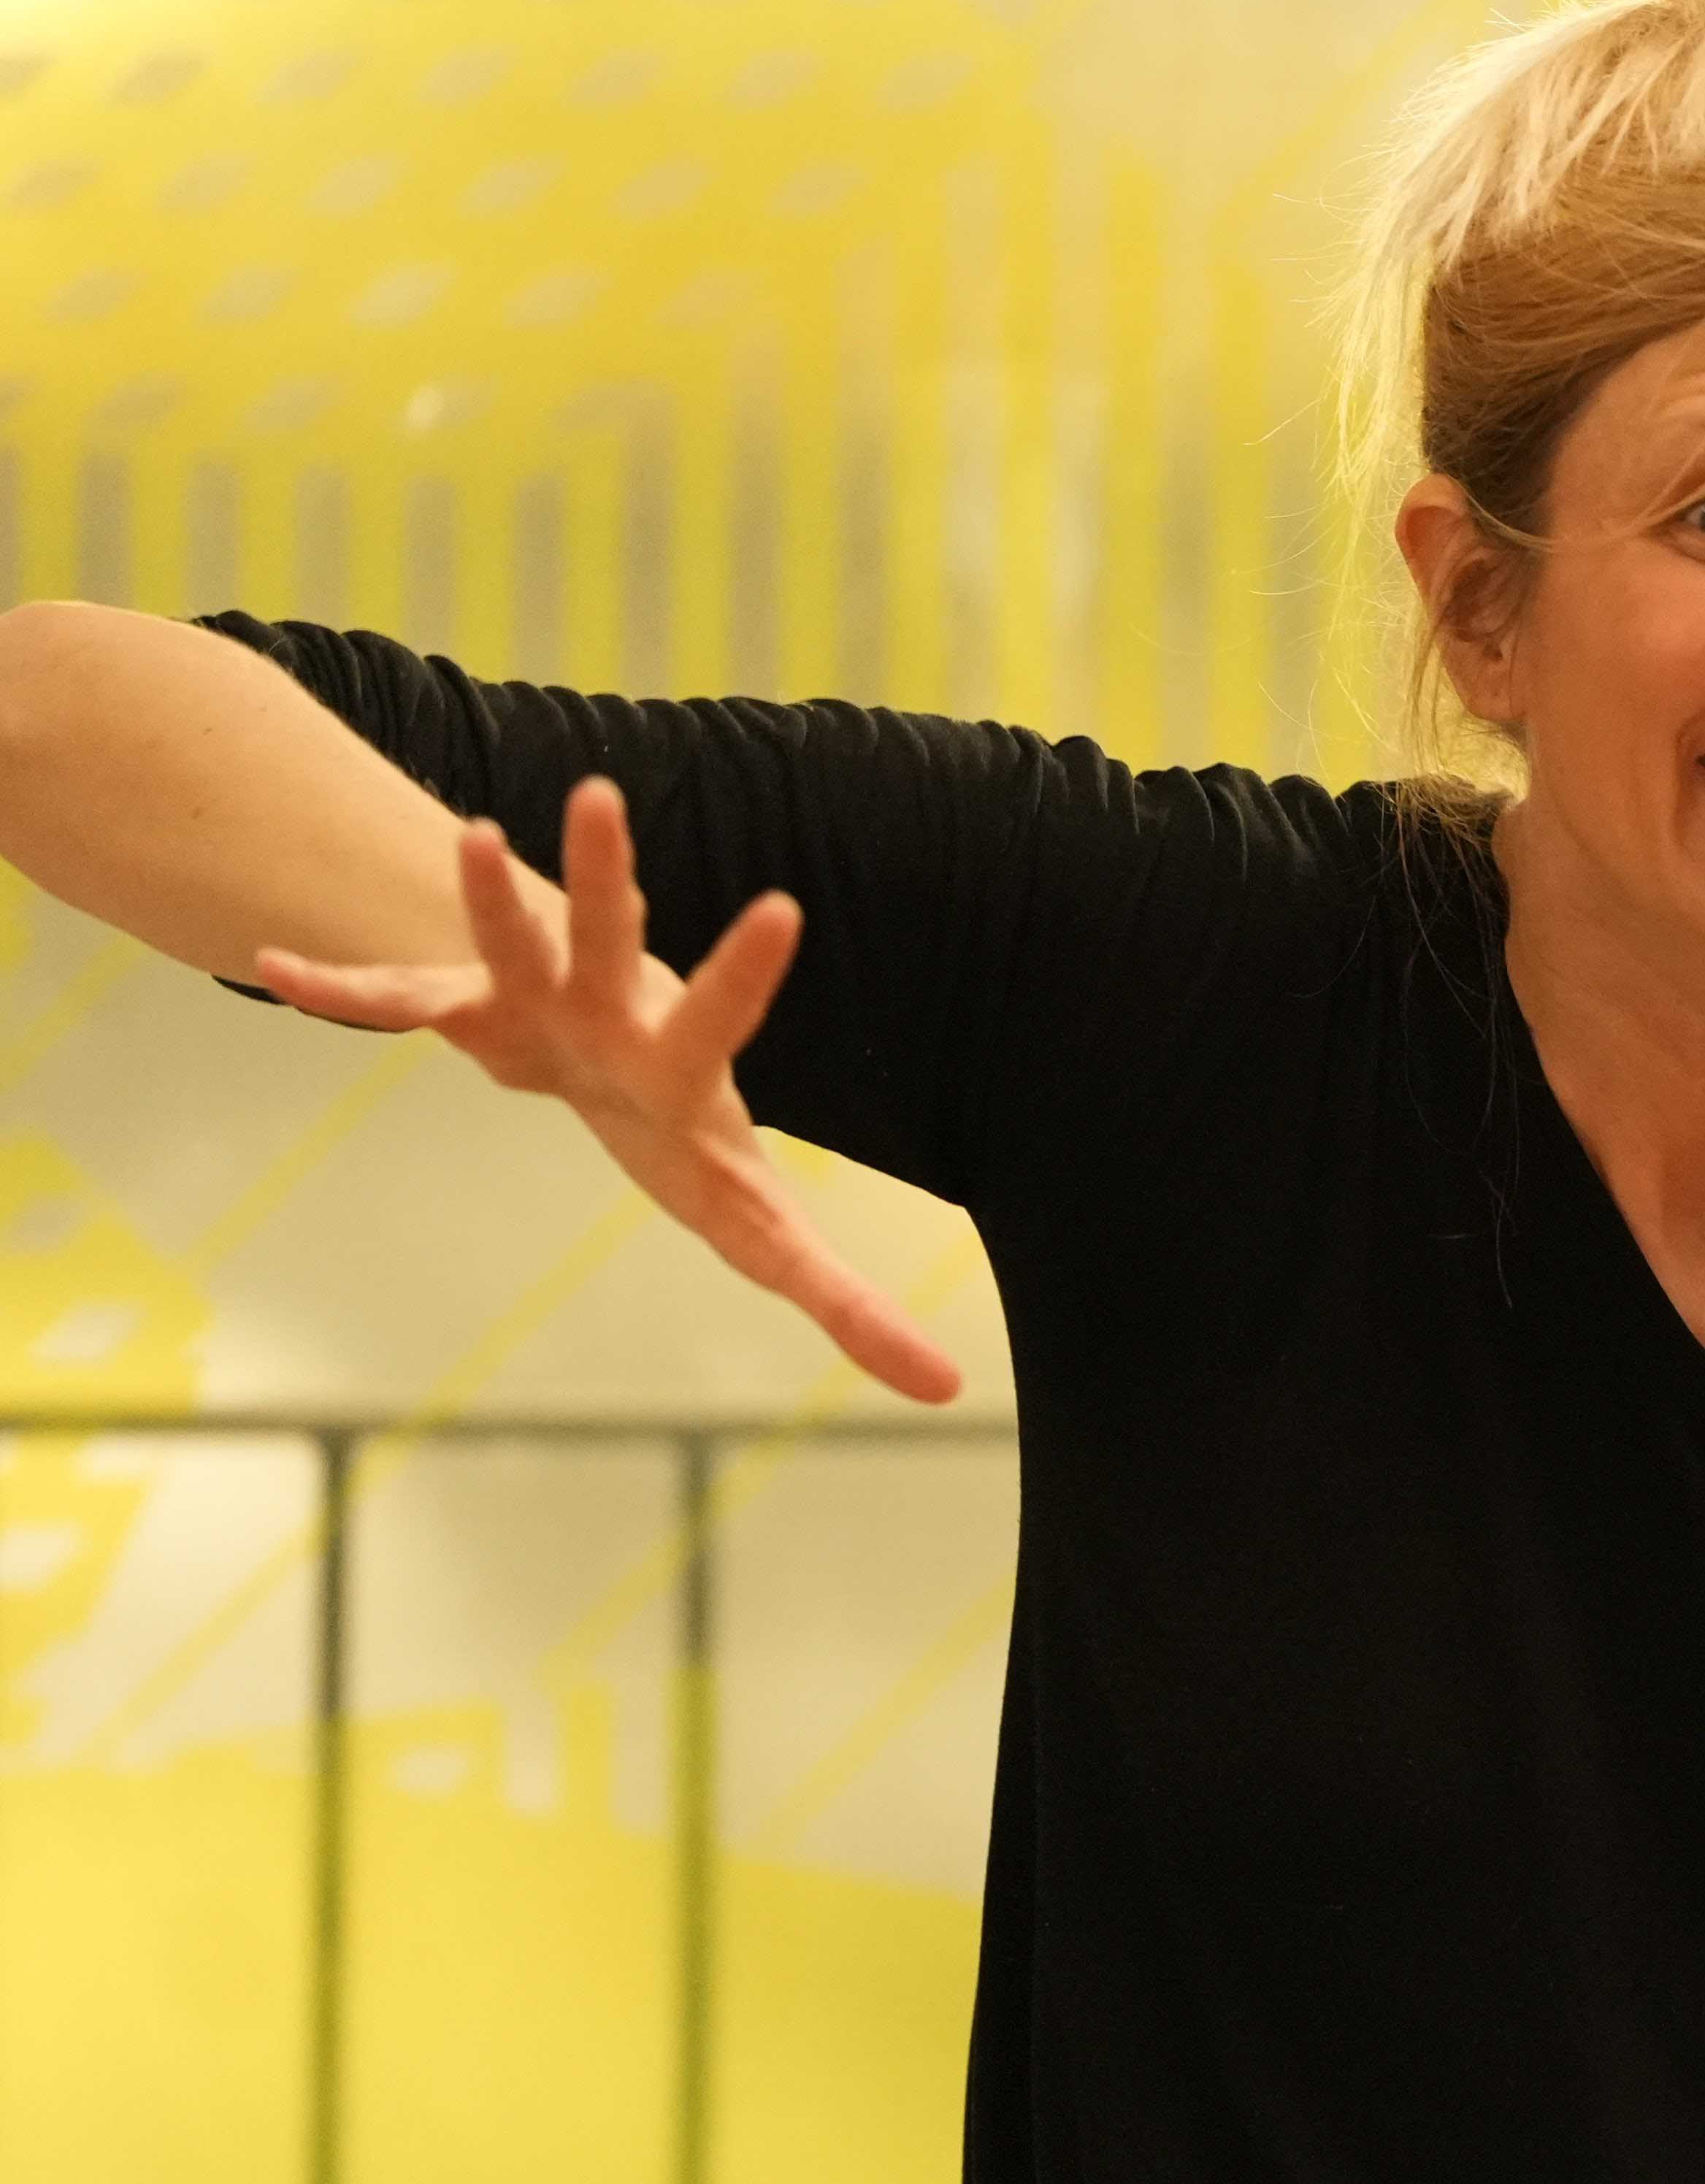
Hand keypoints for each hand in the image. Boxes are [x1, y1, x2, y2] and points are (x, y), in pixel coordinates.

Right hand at [255, 776, 962, 1405]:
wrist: (597, 1063)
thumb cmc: (690, 1144)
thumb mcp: (764, 1227)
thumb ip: (850, 1304)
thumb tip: (948, 1388)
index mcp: (681, 1065)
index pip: (723, 1015)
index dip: (745, 969)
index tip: (783, 904)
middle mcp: (610, 1013)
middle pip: (610, 941)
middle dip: (602, 878)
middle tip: (600, 795)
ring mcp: (533, 1003)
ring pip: (507, 938)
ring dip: (482, 894)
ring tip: (467, 833)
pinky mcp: (461, 1011)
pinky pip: (392, 1000)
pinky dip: (339, 990)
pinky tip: (277, 971)